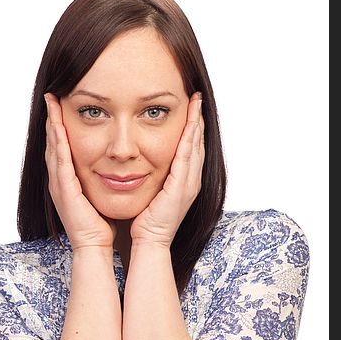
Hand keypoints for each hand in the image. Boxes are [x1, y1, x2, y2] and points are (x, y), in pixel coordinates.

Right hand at [44, 93, 116, 250]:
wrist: (95, 247)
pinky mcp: (64, 191)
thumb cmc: (100, 224)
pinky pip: (60, 162)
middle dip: (52, 120)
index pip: (62, 148)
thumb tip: (113, 167)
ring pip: (53, 148)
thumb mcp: (99, 195)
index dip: (60, 127)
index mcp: (68, 181)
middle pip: (53, 144)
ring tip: (51, 104)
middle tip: (51, 98)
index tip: (62, 106)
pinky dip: (58, 143)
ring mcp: (59, 186)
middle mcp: (59, 181)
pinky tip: (58, 127)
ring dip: (52, 125)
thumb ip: (100, 180)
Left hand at [130, 92, 204, 246]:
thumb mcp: (152, 193)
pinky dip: (189, 139)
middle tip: (197, 97)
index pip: (191, 149)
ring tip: (196, 103)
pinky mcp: (182, 188)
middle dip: (198, 120)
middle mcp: (192, 181)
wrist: (150, 242)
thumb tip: (142, 164)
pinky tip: (189, 123)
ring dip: (196, 123)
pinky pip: (187, 158)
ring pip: (196, 146)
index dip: (192, 128)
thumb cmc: (146, 221)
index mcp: (184, 182)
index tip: (190, 108)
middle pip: (198, 143)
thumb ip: (153, 178)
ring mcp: (189, 185)